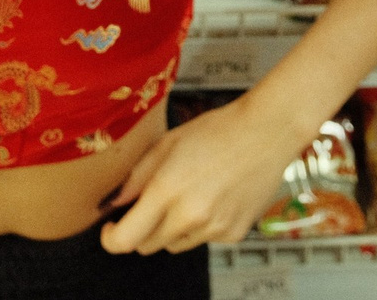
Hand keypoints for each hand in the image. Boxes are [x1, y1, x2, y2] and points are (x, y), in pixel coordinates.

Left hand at [99, 94, 302, 254]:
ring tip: (188, 193)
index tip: (111, 228)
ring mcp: (214, 228)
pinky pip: (202, 240)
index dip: (111, 239)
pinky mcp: (233, 234)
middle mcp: (190, 215)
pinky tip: (211, 197)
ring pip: (174, 244)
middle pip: (147, 245)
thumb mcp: (166, 144)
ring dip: (170, 228)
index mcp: (167, 190)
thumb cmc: (217, 131)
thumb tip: (115, 203)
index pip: (126, 239)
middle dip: (141, 229)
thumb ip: (136, 178)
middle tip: (151, 203)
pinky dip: (199, 226)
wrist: (265, 133)